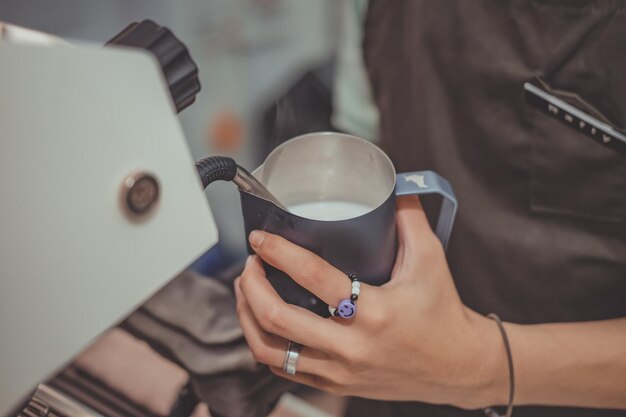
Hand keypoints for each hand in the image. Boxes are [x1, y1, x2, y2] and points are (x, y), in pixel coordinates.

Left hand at [234, 196, 507, 408]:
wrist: (457, 367)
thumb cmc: (443, 313)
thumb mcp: (430, 260)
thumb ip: (409, 219)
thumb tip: (392, 187)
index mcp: (373, 311)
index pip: (312, 277)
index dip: (278, 252)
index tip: (260, 238)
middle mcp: (351, 346)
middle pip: (278, 317)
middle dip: (252, 284)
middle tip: (250, 262)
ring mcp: (340, 370)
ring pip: (272, 349)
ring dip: (249, 316)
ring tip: (247, 289)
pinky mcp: (336, 384)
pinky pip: (285, 369)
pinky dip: (265, 344)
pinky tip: (263, 323)